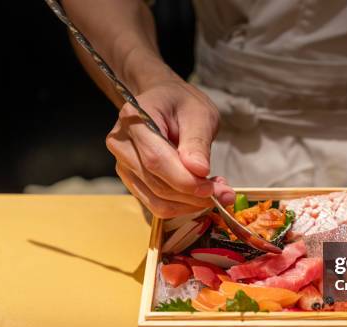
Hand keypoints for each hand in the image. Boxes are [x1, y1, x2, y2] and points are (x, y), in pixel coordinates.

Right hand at [107, 79, 234, 216]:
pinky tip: (199, 193)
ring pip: (157, 200)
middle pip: (157, 184)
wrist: (163, 102)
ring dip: (190, 204)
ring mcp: (123, 165)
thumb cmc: (181, 103)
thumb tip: (199, 171)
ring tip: (215, 190)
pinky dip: (182, 205)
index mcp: (134, 119)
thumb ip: (197, 141)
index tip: (212, 188)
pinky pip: (156, 204)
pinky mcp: (132, 181)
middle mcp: (122, 145)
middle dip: (194, 195)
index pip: (156, 160)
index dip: (185, 180)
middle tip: (225, 193)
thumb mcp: (199, 113)